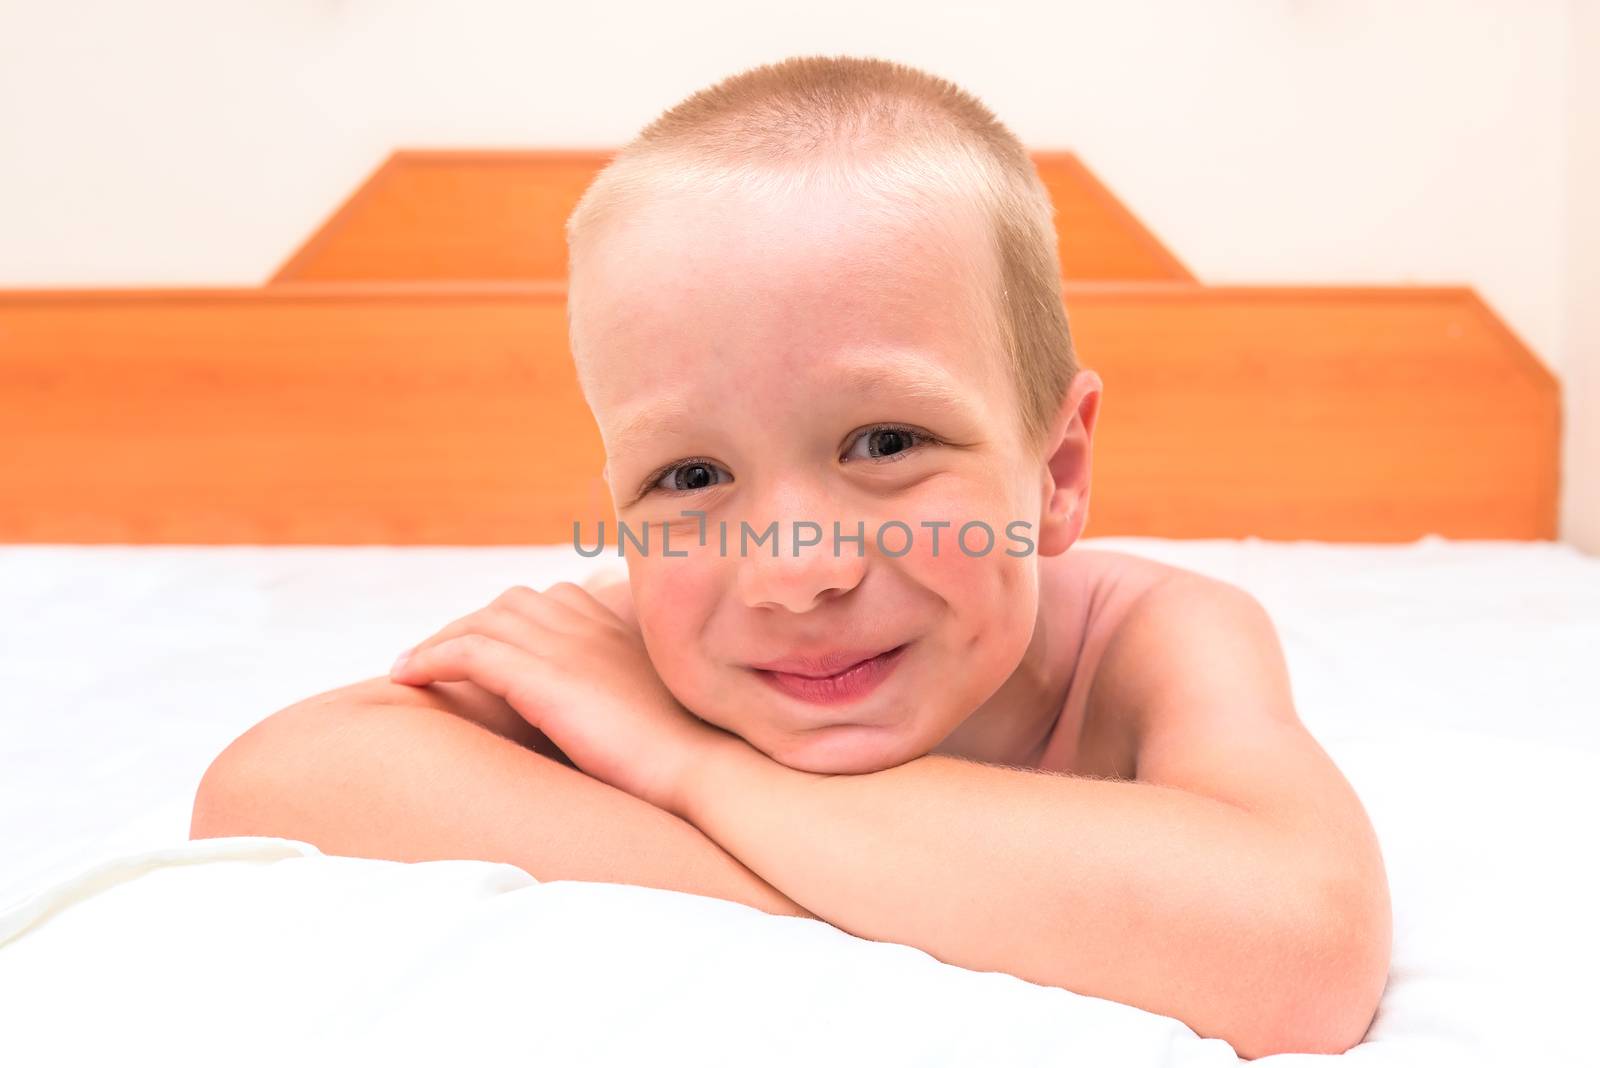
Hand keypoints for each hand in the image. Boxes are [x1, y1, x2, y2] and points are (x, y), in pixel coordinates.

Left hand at [387, 581, 730, 814]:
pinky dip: (432, 658)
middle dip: (465, 627)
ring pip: (480, 623)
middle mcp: (588, 625)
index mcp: (615, 628)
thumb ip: (618, 695)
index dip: (504, 621)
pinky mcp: (544, 676)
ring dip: (437, 642)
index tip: (478, 649)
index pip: (546, 601)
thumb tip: (596, 717)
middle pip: (507, 605)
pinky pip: (469, 652)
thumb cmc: (684, 756)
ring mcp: (565, 646)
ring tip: (409, 668)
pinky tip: (409, 677)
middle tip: (431, 660)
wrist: (703, 767)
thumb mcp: (649, 708)